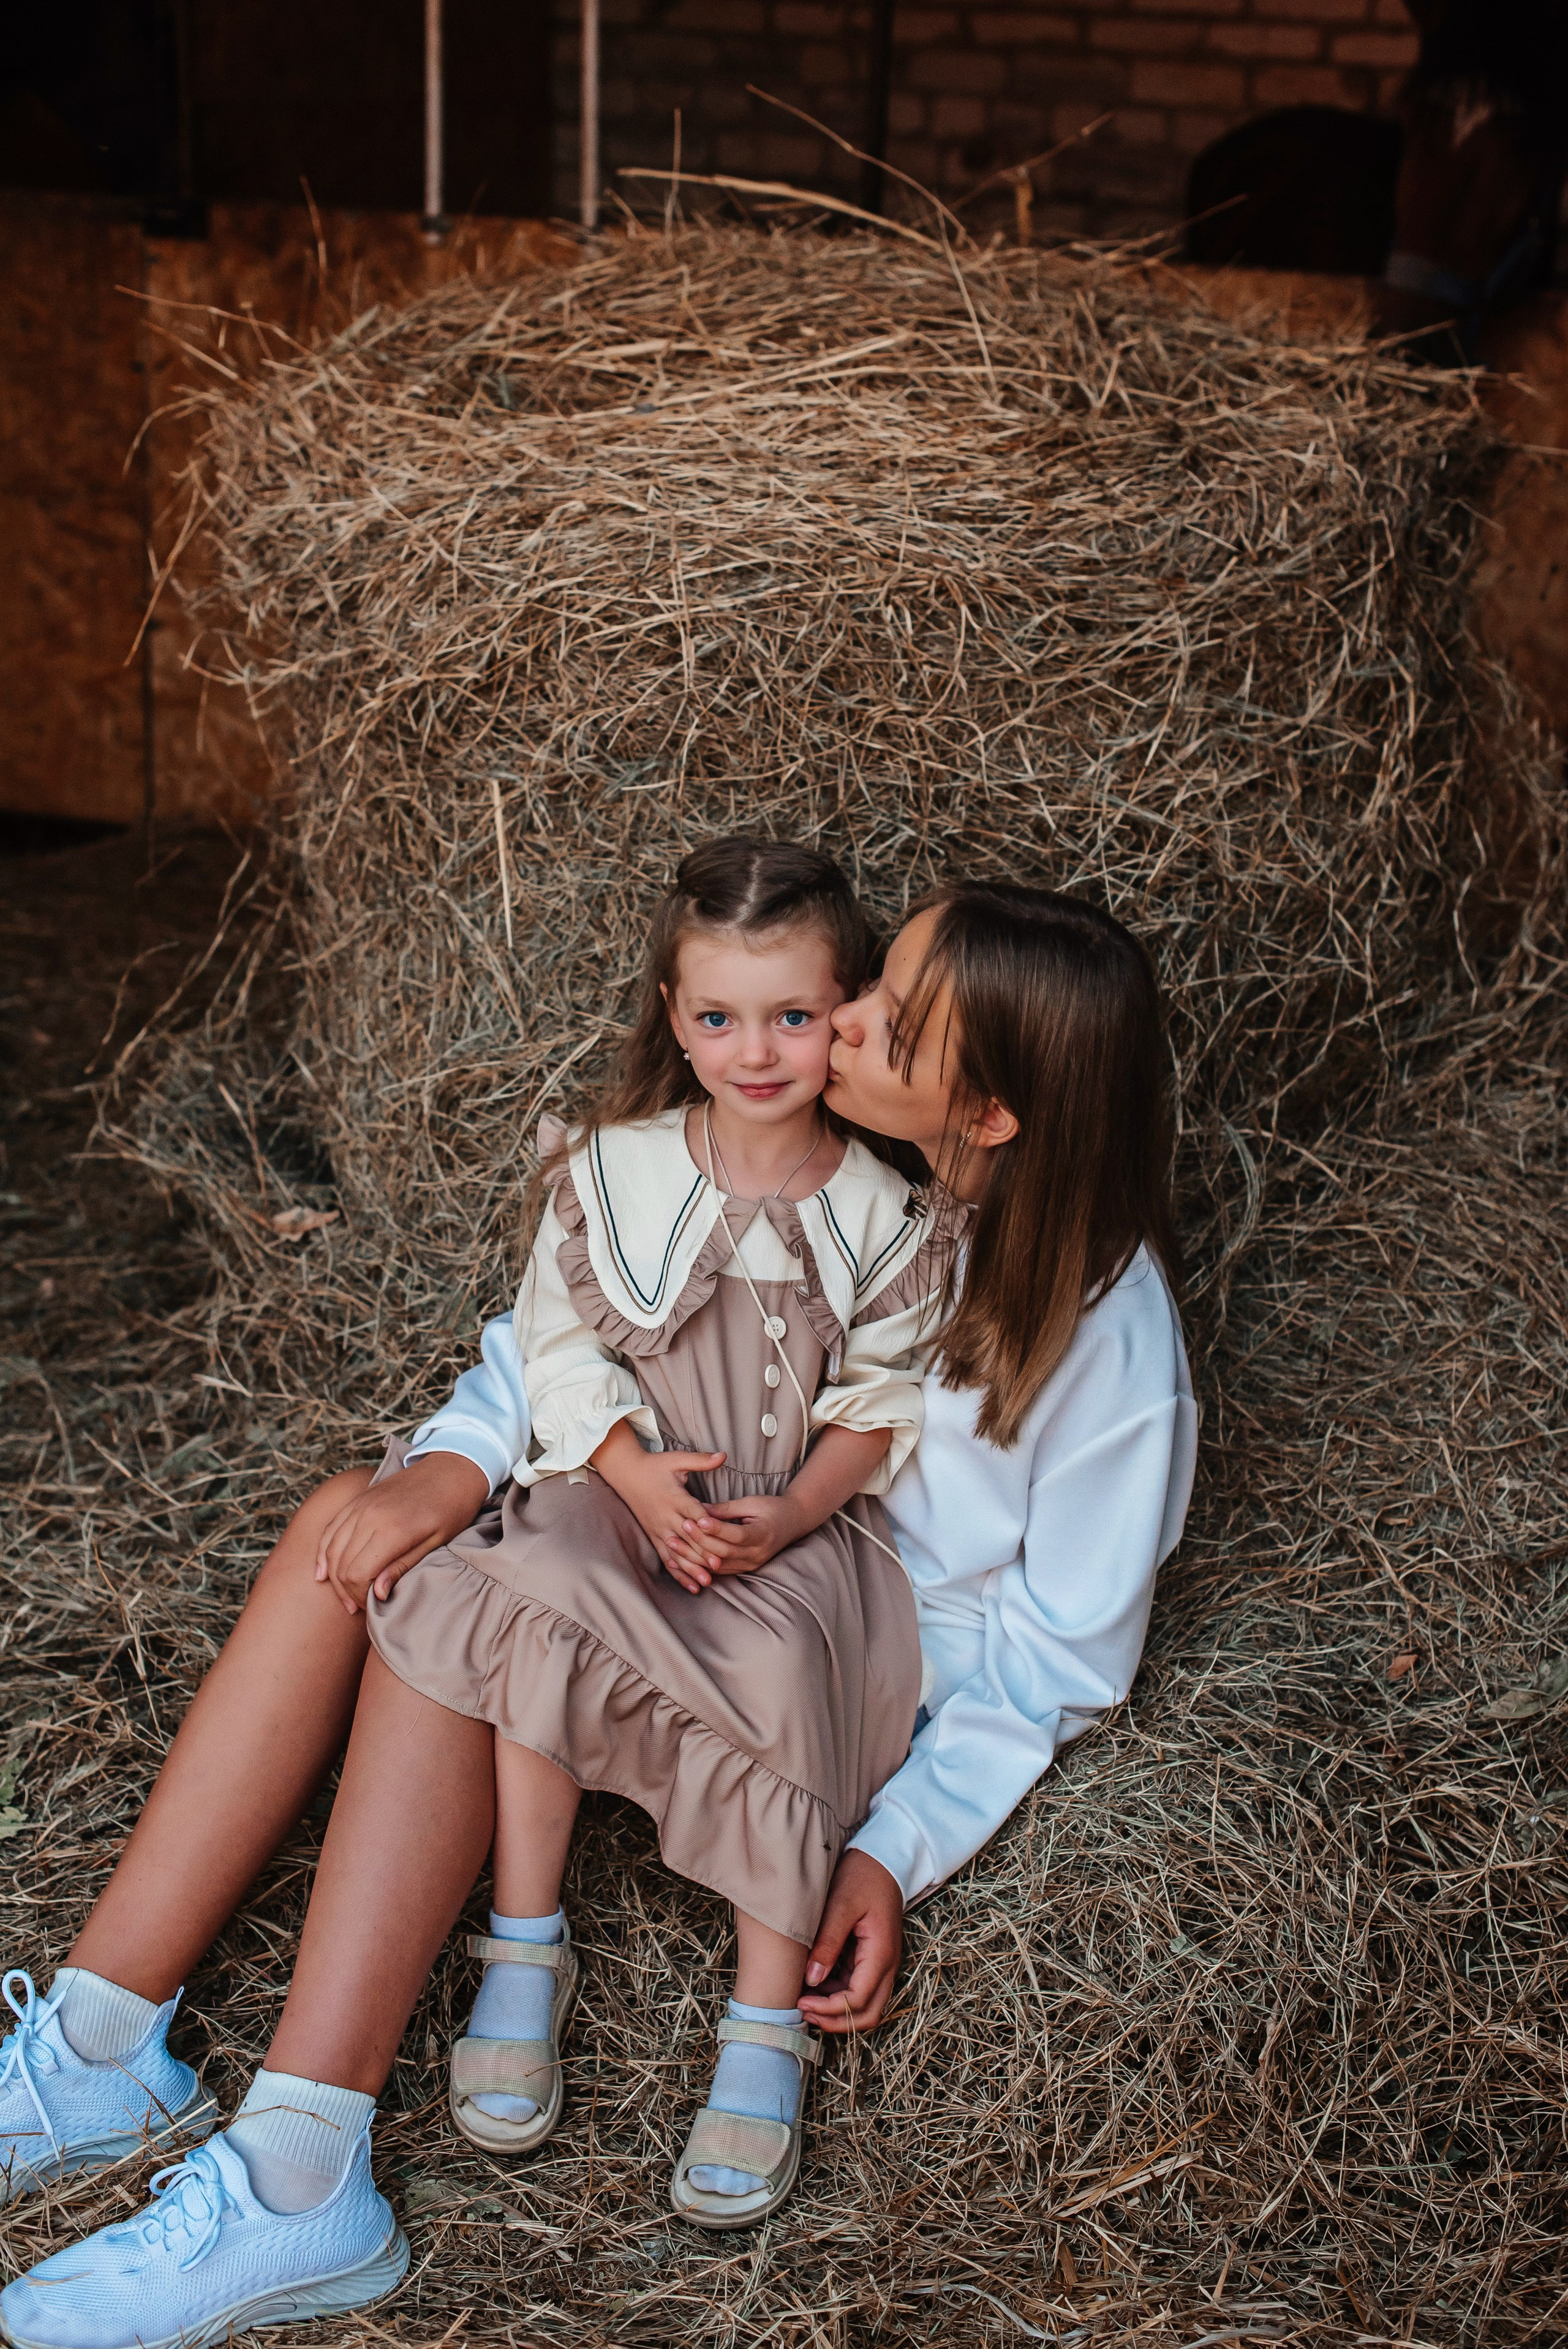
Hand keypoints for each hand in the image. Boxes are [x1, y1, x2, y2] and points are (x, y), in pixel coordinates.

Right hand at [314, 1451, 489, 1615]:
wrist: (451, 1468)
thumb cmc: (451, 1508)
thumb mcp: (436, 1542)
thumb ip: (402, 1567)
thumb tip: (376, 1594)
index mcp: (391, 1529)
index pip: (357, 1574)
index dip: (361, 1596)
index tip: (375, 1606)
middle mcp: (369, 1516)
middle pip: (341, 1565)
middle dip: (347, 1592)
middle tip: (361, 1607)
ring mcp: (360, 1505)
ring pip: (331, 1549)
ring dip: (334, 1577)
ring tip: (346, 1598)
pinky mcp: (358, 1500)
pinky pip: (331, 1529)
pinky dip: (323, 1553)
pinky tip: (322, 1573)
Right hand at [589, 1421, 728, 1593]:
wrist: (627, 1474)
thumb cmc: (655, 1466)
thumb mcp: (677, 1459)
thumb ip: (701, 1460)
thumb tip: (724, 1455)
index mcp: (674, 1497)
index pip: (693, 1514)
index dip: (706, 1526)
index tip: (720, 1537)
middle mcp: (666, 1516)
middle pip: (686, 1538)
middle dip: (701, 1553)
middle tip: (718, 1566)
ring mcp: (659, 1529)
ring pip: (677, 1553)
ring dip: (691, 1568)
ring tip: (706, 1582)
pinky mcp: (654, 1537)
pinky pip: (666, 1558)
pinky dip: (678, 1573)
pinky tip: (691, 1586)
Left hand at [679, 1491, 804, 1576]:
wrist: (792, 1523)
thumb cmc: (772, 1508)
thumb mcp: (751, 1502)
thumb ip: (726, 1509)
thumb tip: (699, 1509)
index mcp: (763, 1535)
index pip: (735, 1535)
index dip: (715, 1528)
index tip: (696, 1518)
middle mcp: (757, 1554)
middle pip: (724, 1552)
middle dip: (700, 1541)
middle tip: (681, 1526)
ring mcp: (750, 1564)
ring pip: (718, 1565)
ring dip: (693, 1556)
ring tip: (673, 1543)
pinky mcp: (744, 1569)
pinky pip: (718, 1570)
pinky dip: (699, 1565)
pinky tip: (681, 1559)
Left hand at [798, 1848, 903, 2034]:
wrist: (882, 1860)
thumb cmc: (862, 1876)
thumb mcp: (840, 1905)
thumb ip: (828, 1942)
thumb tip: (812, 1979)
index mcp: (881, 1953)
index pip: (858, 2000)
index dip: (829, 2009)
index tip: (801, 2002)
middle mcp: (887, 1965)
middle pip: (868, 2014)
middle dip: (835, 2021)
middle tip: (803, 2011)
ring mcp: (882, 1964)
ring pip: (865, 2006)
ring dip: (836, 2011)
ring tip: (804, 1999)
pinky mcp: (872, 1960)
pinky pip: (859, 1990)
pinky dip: (838, 1996)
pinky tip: (814, 1986)